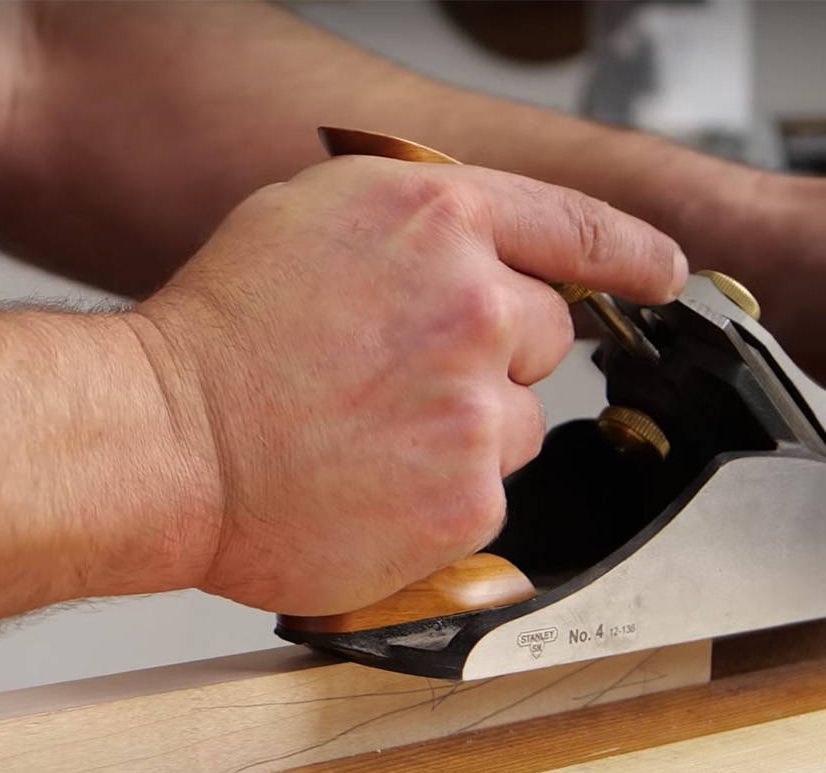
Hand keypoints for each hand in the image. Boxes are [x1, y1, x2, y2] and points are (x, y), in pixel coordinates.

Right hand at [131, 157, 685, 614]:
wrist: (164, 442)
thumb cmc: (215, 337)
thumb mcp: (311, 217)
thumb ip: (418, 226)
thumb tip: (475, 250)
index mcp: (440, 218)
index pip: (580, 227)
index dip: (630, 255)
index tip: (660, 275)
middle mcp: (476, 306)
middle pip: (543, 336)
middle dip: (488, 357)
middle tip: (394, 379)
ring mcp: (477, 410)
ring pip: (515, 425)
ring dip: (461, 433)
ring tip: (364, 438)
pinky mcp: (467, 502)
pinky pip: (484, 497)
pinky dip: (434, 499)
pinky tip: (364, 486)